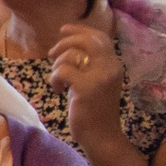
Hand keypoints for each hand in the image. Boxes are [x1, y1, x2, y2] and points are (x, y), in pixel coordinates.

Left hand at [51, 19, 126, 147]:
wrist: (101, 136)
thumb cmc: (93, 109)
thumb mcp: (93, 81)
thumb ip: (88, 64)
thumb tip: (67, 47)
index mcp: (114, 64)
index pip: (100, 37)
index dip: (80, 30)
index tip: (63, 29)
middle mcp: (111, 67)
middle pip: (87, 40)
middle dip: (65, 42)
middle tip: (52, 53)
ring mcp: (100, 77)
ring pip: (70, 55)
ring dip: (56, 66)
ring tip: (58, 81)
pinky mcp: (87, 88)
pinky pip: (62, 71)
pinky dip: (54, 78)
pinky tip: (58, 90)